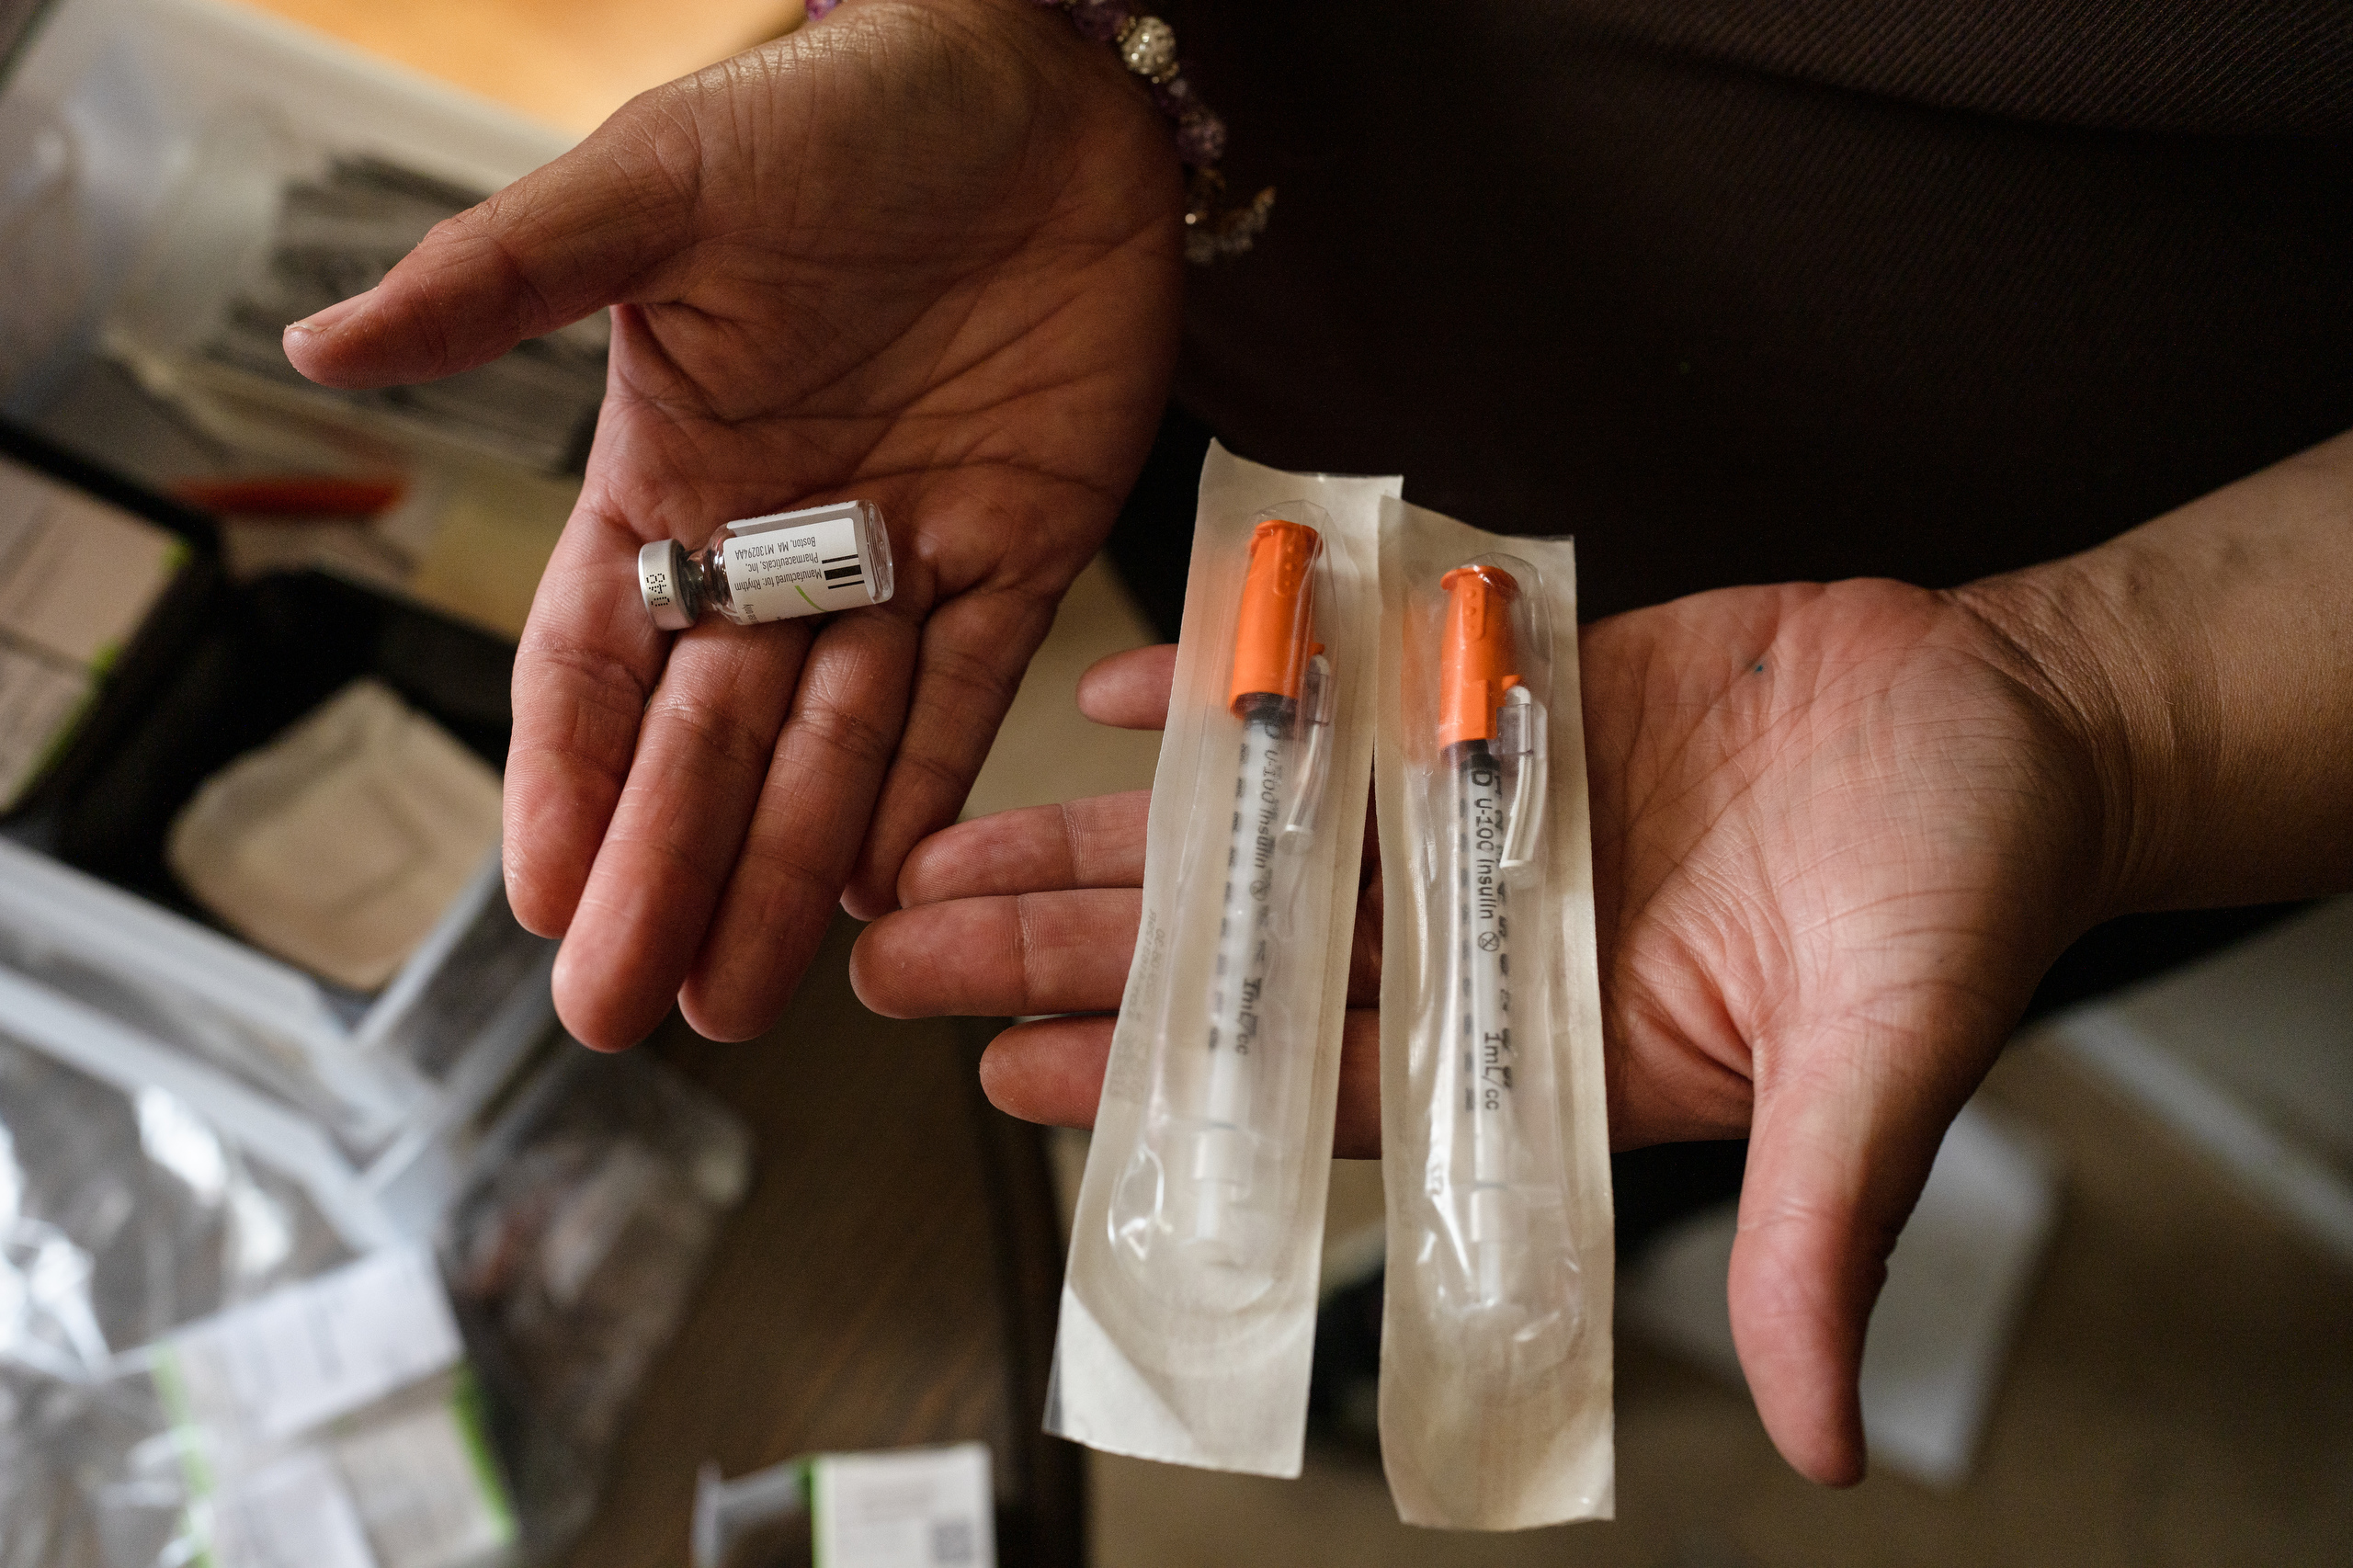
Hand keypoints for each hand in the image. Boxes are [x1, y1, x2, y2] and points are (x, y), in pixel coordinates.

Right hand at [283, 0, 1182, 1047]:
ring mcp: (901, 559)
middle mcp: (782, 539)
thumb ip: (510, 277)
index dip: (566, 779)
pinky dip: (925, 792)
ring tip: (735, 994)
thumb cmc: (842, 112)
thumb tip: (322, 341)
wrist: (1040, 89)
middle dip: (665, 868)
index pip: (596, 658)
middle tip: (629, 1005)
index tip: (539, 898)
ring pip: (832, 747)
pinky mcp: (1020, 554)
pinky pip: (966, 698)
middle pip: (705, 737)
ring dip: (783, 870)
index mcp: (674, 470)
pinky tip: (877, 895)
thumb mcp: (661, 188)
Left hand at [854, 580, 2117, 1485]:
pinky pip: (1333, 696)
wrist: (2014, 720)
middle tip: (909, 955)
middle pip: (1238, 956)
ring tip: (954, 848)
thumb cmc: (1968, 885)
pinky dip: (1230, 690)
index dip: (1157, 1084)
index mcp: (1542, 1043)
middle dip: (1069, 956)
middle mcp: (1482, 936)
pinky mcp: (1495, 699)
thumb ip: (1824, 1234)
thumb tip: (1828, 1436)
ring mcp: (1476, 814)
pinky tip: (1112, 699)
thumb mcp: (1886, 1064)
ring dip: (1103, 839)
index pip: (1307, 1078)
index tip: (1009, 1079)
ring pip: (1253, 832)